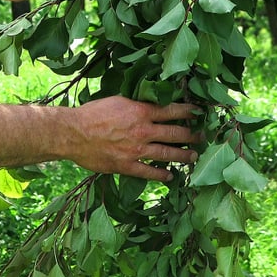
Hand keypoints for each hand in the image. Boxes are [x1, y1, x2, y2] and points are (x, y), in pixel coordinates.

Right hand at [71, 97, 201, 180]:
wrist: (73, 133)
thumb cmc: (92, 113)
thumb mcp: (117, 100)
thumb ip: (135, 103)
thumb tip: (149, 103)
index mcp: (141, 111)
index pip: (172, 110)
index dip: (188, 111)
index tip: (199, 113)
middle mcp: (143, 131)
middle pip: (175, 133)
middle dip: (192, 135)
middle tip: (202, 137)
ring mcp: (137, 150)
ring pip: (168, 154)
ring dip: (183, 156)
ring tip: (193, 156)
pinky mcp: (127, 166)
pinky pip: (150, 172)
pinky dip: (162, 175)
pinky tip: (170, 176)